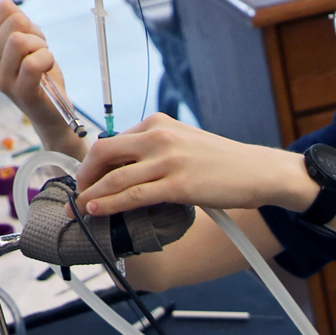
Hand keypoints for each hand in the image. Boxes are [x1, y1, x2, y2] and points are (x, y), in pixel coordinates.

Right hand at [0, 0, 77, 152]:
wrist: (51, 109)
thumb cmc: (34, 70)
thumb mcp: (14, 34)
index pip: (3, 7)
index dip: (23, 20)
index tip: (25, 39)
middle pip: (15, 20)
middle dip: (34, 33)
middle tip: (36, 53)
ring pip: (22, 39)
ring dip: (41, 46)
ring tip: (40, 62)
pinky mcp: (20, 91)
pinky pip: (34, 61)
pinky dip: (48, 59)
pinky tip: (46, 70)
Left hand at [73, 114, 311, 217]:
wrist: (258, 171)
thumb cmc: (223, 163)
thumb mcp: (184, 143)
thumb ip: (155, 149)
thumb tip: (126, 170)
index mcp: (157, 123)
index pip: (112, 140)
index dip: (92, 163)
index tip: (86, 180)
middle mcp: (159, 136)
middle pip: (104, 153)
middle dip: (84, 176)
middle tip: (76, 194)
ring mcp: (168, 160)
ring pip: (115, 178)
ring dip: (92, 195)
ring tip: (80, 208)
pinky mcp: (178, 185)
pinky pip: (133, 196)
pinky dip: (110, 204)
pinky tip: (98, 211)